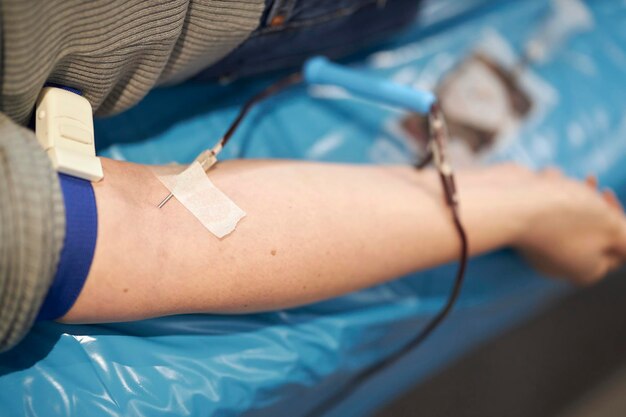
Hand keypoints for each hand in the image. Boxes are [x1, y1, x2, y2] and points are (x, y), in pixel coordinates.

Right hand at [510, 167, 625, 284]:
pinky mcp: (522, 225)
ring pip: (570, 214)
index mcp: (585, 270)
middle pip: (594, 231)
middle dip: (596, 204)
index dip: (620, 221)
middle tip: (591, 185)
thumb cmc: (564, 215)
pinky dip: (549, 191)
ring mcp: (539, 244)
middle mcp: (561, 262)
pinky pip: (545, 206)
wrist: (508, 201)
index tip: (607, 195)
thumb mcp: (613, 227)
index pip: (618, 249)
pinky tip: (544, 182)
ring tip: (564, 182)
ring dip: (572, 193)